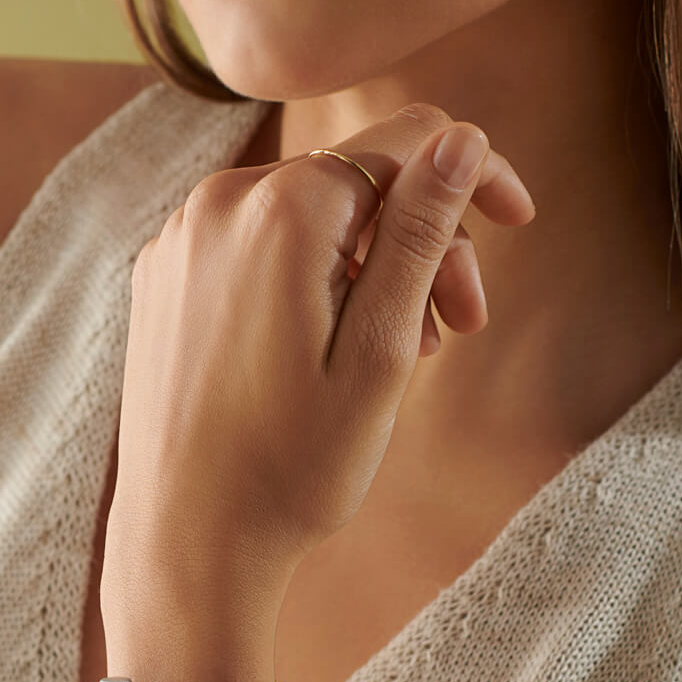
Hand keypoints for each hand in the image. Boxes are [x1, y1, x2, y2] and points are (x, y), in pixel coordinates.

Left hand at [102, 103, 535, 623]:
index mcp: (282, 208)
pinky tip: (332, 347)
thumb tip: (462, 137)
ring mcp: (181, 239)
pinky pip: (257, 248)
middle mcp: (219, 203)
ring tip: (406, 350)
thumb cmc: (293, 465)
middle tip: (462, 327)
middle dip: (425, 242)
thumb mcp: (382, 348)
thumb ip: (420, 232)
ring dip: (372, 267)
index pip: (407, 142)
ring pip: (309, 218)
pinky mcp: (162, 278)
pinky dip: (311, 279)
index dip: (474, 175)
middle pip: (357, 184)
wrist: (187, 544)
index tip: (518, 223)